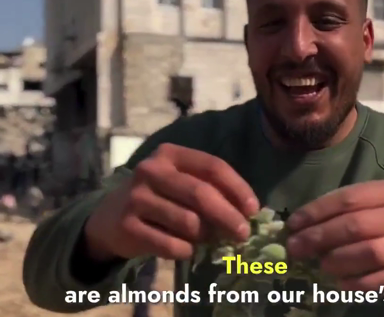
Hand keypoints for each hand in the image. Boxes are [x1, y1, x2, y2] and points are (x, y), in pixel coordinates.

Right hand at [84, 144, 258, 261]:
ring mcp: (136, 198)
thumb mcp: (181, 183)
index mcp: (171, 154)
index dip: (237, 188)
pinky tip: (187, 249)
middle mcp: (151, 171)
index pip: (213, 166)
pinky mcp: (128, 226)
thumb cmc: (159, 198)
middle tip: (243, 234)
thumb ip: (211, 189)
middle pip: (201, 194)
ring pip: (188, 222)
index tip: (253, 209)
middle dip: (228, 216)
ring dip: (206, 236)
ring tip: (208, 239)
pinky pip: (171, 245)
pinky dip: (186, 251)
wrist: (110, 218)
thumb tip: (248, 211)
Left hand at [285, 180, 383, 292]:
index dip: (317, 211)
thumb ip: (343, 214)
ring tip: (321, 265)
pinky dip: (358, 283)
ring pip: (371, 252)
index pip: (349, 198)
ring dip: (338, 260)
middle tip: (296, 248)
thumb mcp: (374, 212)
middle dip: (320, 237)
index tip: (293, 224)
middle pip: (357, 225)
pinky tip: (341, 283)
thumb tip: (298, 227)